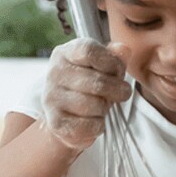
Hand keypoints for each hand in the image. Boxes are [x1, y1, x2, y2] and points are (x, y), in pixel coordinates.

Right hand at [41, 38, 131, 153]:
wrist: (65, 109)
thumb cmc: (89, 81)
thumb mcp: (102, 63)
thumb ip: (115, 56)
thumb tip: (123, 50)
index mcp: (66, 52)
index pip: (89, 51)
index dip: (111, 62)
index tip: (118, 71)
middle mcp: (55, 73)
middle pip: (98, 82)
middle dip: (117, 90)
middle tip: (120, 93)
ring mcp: (52, 97)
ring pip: (95, 105)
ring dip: (106, 108)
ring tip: (102, 105)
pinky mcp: (55, 121)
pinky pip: (89, 126)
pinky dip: (99, 125)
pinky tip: (95, 119)